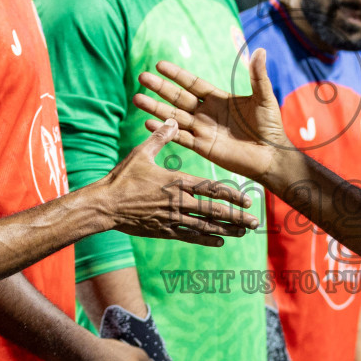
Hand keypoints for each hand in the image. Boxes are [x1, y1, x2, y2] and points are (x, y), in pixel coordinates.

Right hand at [97, 119, 259, 245]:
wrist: (104, 206)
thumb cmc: (122, 178)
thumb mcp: (141, 153)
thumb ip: (160, 137)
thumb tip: (173, 120)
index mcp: (176, 182)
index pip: (210, 189)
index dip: (231, 195)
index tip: (248, 198)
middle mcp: (178, 202)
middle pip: (213, 211)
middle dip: (236, 216)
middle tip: (255, 220)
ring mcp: (172, 219)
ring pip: (205, 226)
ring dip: (227, 229)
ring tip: (244, 232)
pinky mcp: (164, 231)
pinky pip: (190, 236)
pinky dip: (206, 238)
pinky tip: (220, 241)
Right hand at [133, 49, 288, 182]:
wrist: (271, 155)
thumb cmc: (270, 126)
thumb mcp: (264, 97)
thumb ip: (258, 76)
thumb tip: (260, 49)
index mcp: (218, 99)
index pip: (192, 83)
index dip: (176, 74)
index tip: (159, 65)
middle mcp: (207, 113)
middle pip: (178, 98)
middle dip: (160, 88)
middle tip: (141, 77)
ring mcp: (203, 130)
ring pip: (174, 117)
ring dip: (156, 108)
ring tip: (137, 98)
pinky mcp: (202, 147)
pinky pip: (179, 137)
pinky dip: (164, 131)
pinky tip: (148, 123)